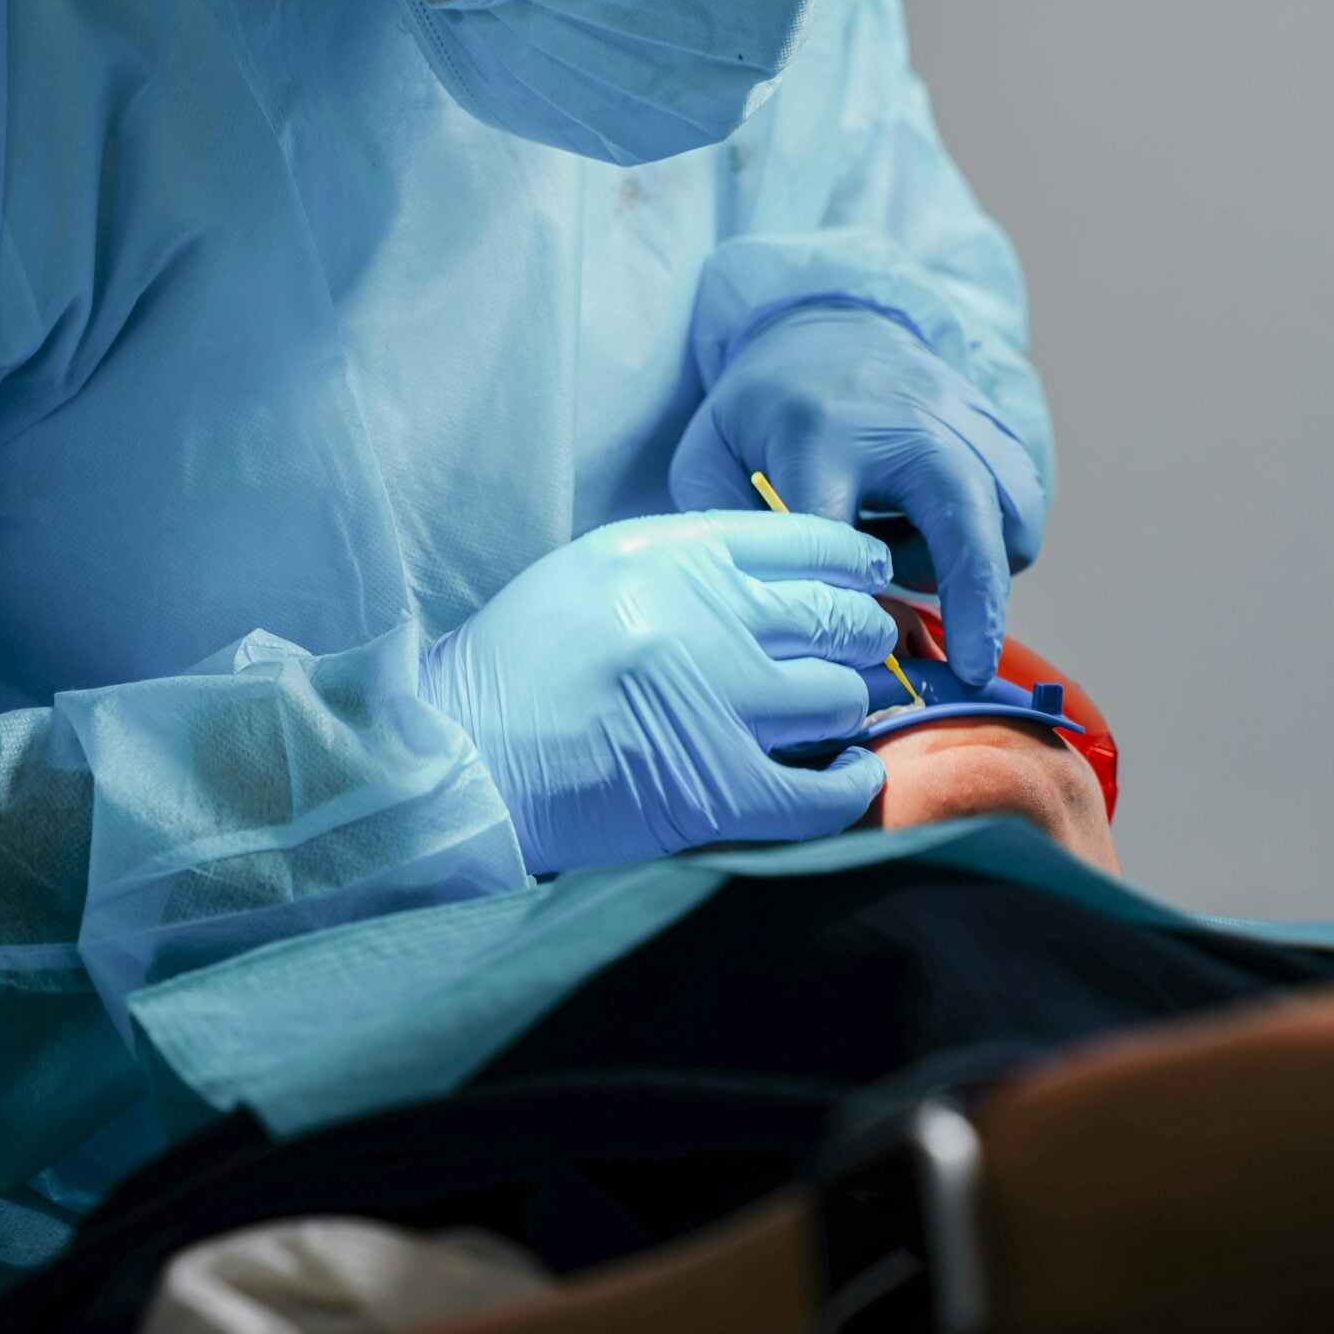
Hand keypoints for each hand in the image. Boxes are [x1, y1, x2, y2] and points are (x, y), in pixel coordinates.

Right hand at [418, 512, 894, 876]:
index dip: (855, 561)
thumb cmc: (523, 657)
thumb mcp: (598, 567)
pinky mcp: (716, 789)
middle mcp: (703, 615)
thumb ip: (690, 562)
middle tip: (871, 648)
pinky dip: (851, 784)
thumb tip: (789, 579)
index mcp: (671, 553)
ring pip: (841, 698)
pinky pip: (823, 792)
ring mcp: (715, 702)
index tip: (871, 578)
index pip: (807, 540)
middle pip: (836, 617)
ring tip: (844, 712)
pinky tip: (852, 774)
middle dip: (865, 635)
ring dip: (853, 707)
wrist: (462, 750)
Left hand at [668, 304, 1045, 684]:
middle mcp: (903, 421)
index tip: (853, 644)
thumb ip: (733, 531)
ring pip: (1008, 518)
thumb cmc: (765, 409)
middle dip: (972, 598)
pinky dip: (996, 537)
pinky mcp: (999, 425)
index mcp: (819, 433)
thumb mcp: (712, 455)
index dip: (848, 596)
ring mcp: (961, 418)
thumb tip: (775, 609)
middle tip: (972, 667)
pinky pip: (1025, 503)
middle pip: (960, 517)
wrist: (827, 323)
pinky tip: (940, 528)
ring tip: (910, 553)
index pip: (838, 531)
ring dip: (977, 564)